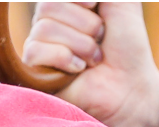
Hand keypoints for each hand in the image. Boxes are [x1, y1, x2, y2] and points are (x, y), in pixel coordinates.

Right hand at [23, 2, 158, 126]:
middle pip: (49, 6)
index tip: (95, 5)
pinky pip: (37, 51)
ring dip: (79, 45)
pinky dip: (65, 59)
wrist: (127, 87)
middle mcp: (50, 22)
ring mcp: (39, 46)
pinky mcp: (32, 70)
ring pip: (45, 28)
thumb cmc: (126, 48)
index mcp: (68, 5)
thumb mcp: (122, 4)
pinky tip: (77, 70)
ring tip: (91, 60)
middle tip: (99, 41)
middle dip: (85, 24)